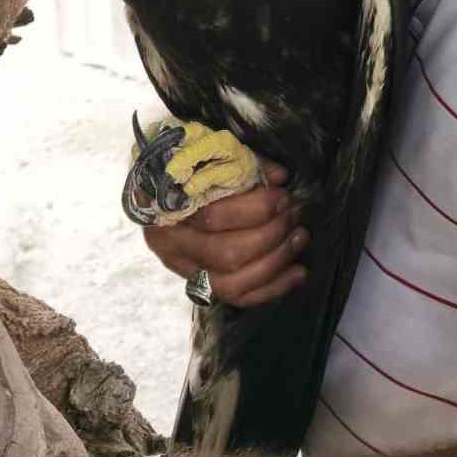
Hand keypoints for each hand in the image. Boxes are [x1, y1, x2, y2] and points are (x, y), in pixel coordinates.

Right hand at [142, 162, 307, 306]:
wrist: (157, 191)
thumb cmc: (189, 170)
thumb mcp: (209, 158)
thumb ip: (244, 165)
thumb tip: (279, 177)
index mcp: (169, 208)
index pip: (214, 217)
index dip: (256, 209)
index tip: (283, 196)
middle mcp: (172, 245)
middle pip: (226, 254)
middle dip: (271, 235)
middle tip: (294, 215)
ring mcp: (185, 271)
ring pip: (232, 284)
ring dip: (274, 263)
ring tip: (299, 238)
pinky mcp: (200, 287)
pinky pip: (238, 298)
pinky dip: (272, 288)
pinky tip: (297, 272)